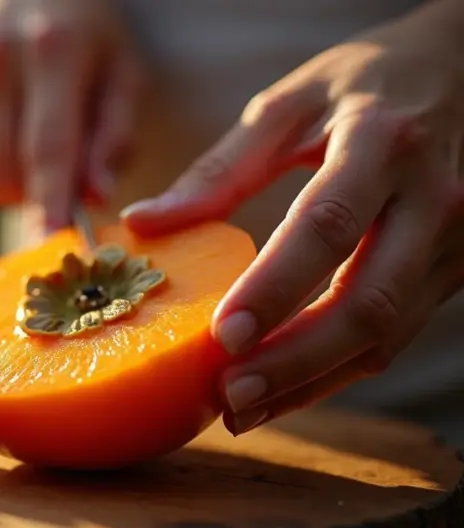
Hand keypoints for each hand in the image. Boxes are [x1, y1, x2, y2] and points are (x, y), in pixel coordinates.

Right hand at [0, 0, 143, 236]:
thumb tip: (96, 195)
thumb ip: (115, 132)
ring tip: (32, 123)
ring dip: (19, 175)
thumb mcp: (118, 66)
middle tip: (65, 182)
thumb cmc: (77, 33)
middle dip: (42, 197)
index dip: (52, 200)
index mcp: (53, 50)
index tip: (52, 243)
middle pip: (13, 174)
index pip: (51, 145)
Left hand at [120, 6, 463, 434]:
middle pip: (368, 300)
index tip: (223, 333)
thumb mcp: (289, 104)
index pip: (328, 225)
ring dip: (312, 381)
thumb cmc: (365, 83)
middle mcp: (433, 198)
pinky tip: (284, 388)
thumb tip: (144, 222)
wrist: (463, 70)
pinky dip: (337, 370)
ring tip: (242, 409)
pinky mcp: (455, 269)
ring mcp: (455, 240)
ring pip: (386, 333)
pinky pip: (395, 334)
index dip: (276, 286)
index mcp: (381, 142)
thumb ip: (221, 168)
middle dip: (295, 360)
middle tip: (228, 395)